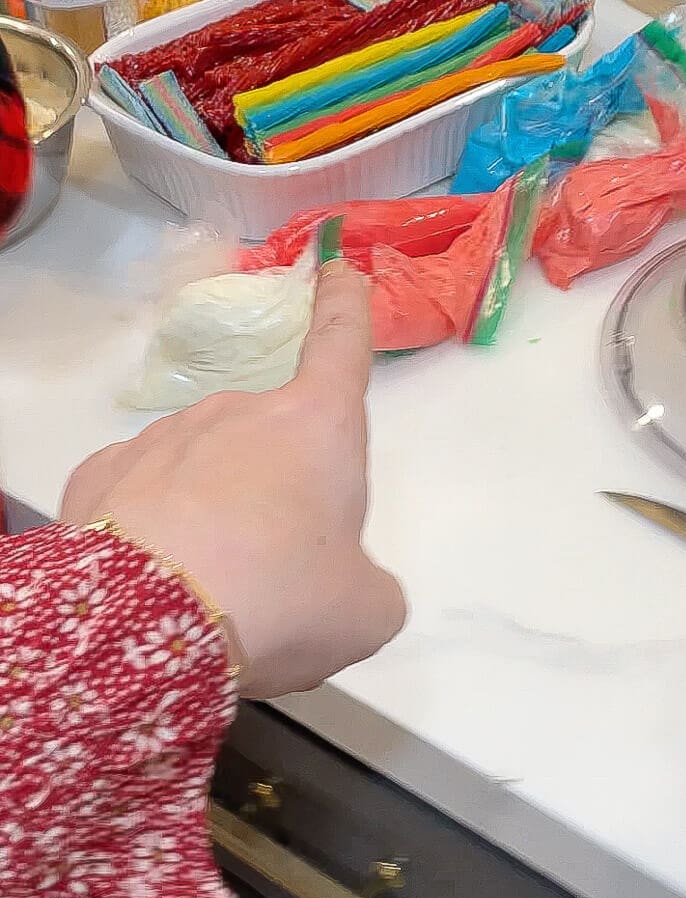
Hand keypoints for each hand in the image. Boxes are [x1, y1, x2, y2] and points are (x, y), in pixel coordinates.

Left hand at [60, 262, 405, 698]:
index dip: (345, 305)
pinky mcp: (103, 472)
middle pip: (274, 435)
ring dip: (214, 506)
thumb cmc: (281, 598)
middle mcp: (241, 411)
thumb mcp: (365, 612)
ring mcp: (166, 436)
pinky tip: (156, 571)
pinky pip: (143, 489)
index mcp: (316, 426)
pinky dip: (153, 522)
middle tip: (276, 565)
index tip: (337, 270)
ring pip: (205, 463)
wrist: (147, 627)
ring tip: (210, 581)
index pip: (341, 343)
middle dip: (279, 485)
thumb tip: (346, 585)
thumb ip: (370, 585)